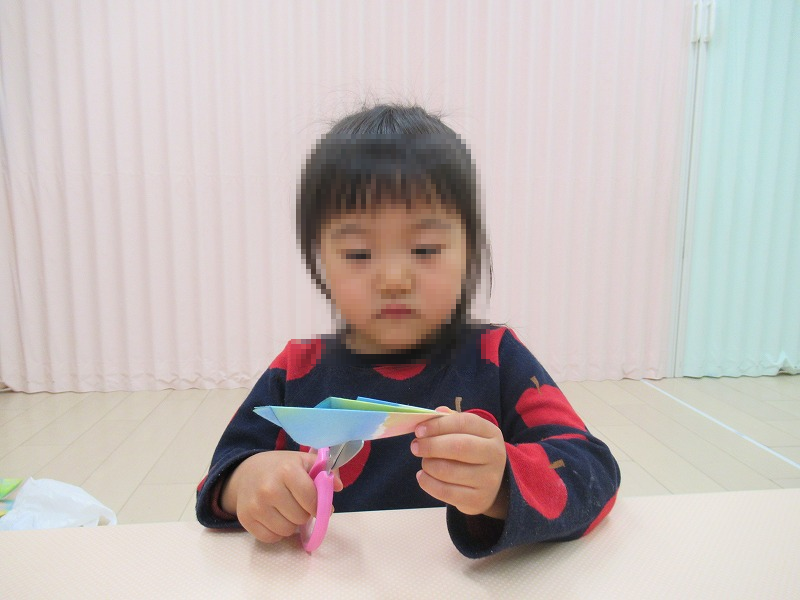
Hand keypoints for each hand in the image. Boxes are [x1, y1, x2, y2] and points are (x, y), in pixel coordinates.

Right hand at [220, 450, 343, 543]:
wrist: (246, 472)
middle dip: (304, 513)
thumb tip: (338, 486)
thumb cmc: (280, 467)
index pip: (311, 500)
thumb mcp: (303, 461)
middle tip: (298, 504)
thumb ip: (325, 470)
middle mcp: (269, 488)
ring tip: (286, 510)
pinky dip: (276, 532)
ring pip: (287, 530)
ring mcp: (256, 505)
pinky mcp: (245, 519)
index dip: (318, 505)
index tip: (316, 503)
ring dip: (291, 524)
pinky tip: (274, 517)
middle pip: (300, 518)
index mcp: (287, 471)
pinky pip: (270, 537)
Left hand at [411, 407, 508, 518]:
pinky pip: (445, 491)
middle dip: (431, 445)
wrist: (491, 487)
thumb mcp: (469, 434)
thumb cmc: (473, 453)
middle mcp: (494, 455)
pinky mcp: (477, 500)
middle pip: (458, 447)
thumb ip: (451, 421)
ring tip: (425, 462)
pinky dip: (427, 483)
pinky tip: (423, 476)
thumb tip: (437, 412)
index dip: (439, 425)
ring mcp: (488, 480)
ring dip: (428, 465)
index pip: (464, 422)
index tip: (419, 430)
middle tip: (415, 447)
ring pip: (448, 470)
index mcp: (492, 433)